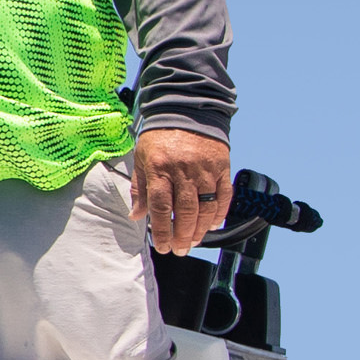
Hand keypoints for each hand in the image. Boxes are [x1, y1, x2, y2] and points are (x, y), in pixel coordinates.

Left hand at [132, 129, 232, 253]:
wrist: (185, 109)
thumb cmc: (160, 136)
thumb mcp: (141, 158)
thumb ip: (140, 188)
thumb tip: (136, 215)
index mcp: (159, 169)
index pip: (160, 207)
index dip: (162, 231)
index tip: (163, 246)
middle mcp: (183, 170)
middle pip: (185, 212)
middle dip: (182, 236)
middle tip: (180, 249)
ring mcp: (205, 169)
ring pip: (206, 208)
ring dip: (200, 230)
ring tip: (194, 241)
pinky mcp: (222, 166)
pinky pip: (224, 195)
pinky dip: (220, 213)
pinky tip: (212, 225)